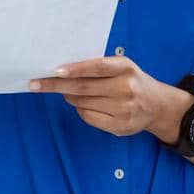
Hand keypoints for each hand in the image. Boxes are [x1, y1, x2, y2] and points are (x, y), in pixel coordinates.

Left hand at [29, 55, 190, 142]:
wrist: (158, 105)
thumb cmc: (131, 81)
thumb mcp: (121, 67)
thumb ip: (98, 66)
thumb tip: (61, 69)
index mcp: (125, 67)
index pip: (97, 67)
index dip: (75, 69)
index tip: (54, 70)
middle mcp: (126, 88)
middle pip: (84, 88)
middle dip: (57, 85)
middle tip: (36, 83)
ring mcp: (124, 109)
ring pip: (83, 103)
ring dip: (69, 97)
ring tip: (68, 93)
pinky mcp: (120, 126)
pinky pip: (89, 117)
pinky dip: (80, 110)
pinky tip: (84, 105)